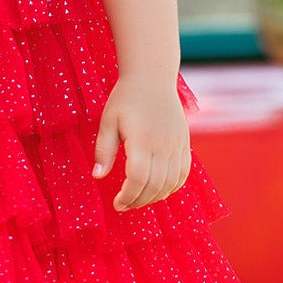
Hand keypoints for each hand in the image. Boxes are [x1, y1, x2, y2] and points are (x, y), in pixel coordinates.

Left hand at [92, 74, 191, 210]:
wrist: (153, 77)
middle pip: (154, 185)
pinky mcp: (184, 143)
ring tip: (139, 199)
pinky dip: (173, 187)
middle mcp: (163, 145)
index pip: (137, 178)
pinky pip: (183, 173)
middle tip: (124, 205)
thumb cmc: (126, 98)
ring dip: (155, 197)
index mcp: (141, 140)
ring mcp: (177, 145)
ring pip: (171, 183)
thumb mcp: (108, 121)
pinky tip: (159, 190)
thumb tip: (98, 176)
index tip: (117, 204)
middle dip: (138, 201)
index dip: (127, 196)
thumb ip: (104, 150)